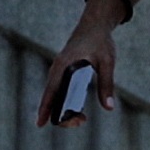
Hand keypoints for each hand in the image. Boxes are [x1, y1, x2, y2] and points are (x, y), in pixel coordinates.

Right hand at [40, 10, 121, 125]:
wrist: (95, 25)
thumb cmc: (100, 42)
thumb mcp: (107, 62)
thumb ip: (106, 84)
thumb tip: (109, 108)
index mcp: (64, 65)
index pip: (51, 91)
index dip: (45, 108)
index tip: (40, 124)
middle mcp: (57, 68)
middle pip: (52, 96)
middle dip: (61, 114)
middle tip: (81, 122)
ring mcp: (59, 69)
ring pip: (55, 94)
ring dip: (64, 109)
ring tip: (81, 119)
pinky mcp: (63, 70)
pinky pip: (59, 89)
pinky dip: (64, 101)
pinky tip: (74, 110)